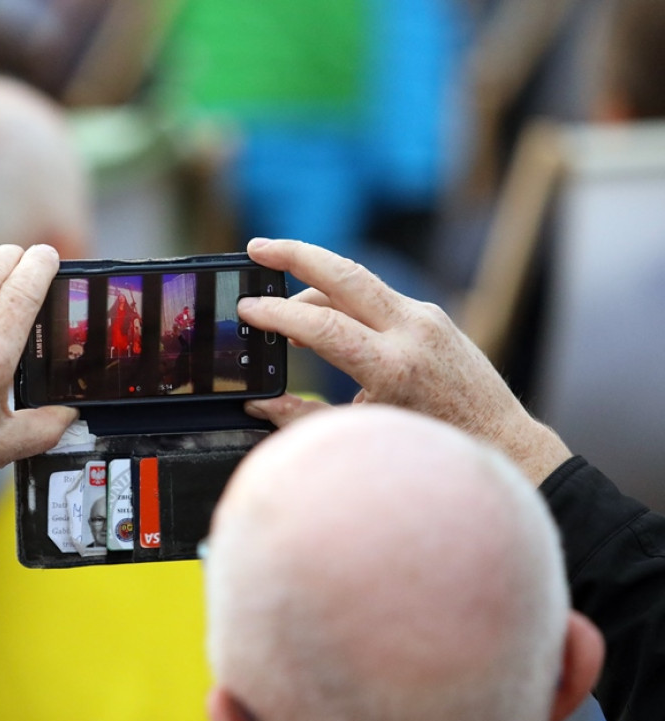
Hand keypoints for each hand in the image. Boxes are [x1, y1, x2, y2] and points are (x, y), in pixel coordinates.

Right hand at [239, 238, 570, 484]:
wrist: (501, 440)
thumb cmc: (431, 444)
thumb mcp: (362, 433)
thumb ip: (303, 417)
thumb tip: (259, 403)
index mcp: (394, 368)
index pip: (324, 325)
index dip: (278, 314)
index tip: (246, 308)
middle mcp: (413, 331)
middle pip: (344, 274)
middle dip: (295, 254)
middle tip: (255, 248)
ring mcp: (426, 316)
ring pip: (358, 282)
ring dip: (314, 283)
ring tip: (278, 304)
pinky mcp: (431, 314)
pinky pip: (375, 296)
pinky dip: (341, 300)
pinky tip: (321, 317)